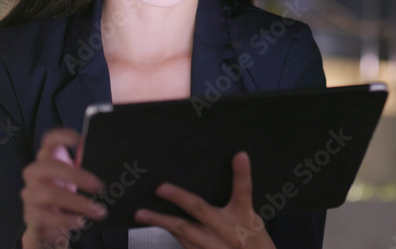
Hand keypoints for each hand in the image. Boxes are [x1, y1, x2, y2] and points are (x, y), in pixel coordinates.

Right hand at [20, 128, 107, 248]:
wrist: (45, 227)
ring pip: (50, 195)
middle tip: (100, 187)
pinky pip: (47, 218)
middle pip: (48, 167)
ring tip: (98, 212)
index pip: (48, 141)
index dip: (61, 136)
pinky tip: (81, 223)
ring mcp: (30, 196)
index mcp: (47, 161)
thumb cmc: (62, 196)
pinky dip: (67, 221)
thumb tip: (98, 149)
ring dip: (78, 204)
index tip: (79, 139)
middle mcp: (34, 176)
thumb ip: (82, 166)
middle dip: (77, 176)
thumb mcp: (73, 180)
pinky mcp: (31, 217)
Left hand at [134, 151, 275, 248]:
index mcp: (245, 217)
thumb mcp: (252, 223)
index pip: (244, 191)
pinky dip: (171, 233)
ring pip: (184, 230)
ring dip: (160, 221)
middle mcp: (229, 231)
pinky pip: (184, 244)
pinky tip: (158, 226)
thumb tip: (208, 191)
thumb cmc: (254, 244)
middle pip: (201, 209)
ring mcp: (215, 247)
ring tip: (141, 214)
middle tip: (161, 188)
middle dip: (179, 197)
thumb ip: (237, 207)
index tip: (239, 155)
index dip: (242, 173)